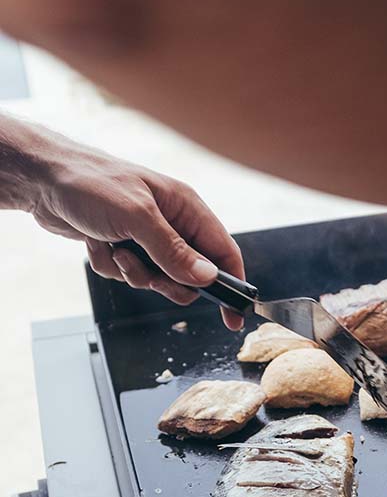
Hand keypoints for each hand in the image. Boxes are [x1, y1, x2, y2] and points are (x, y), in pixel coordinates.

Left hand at [29, 138, 244, 330]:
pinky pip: (128, 275)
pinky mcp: (123, 247)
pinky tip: (96, 243)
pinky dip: (110, 266)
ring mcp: (146, 237)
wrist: (42, 180)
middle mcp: (171, 224)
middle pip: (190, 274)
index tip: (233, 316)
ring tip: (115, 251)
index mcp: (186, 208)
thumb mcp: (137, 217)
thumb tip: (207, 278)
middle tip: (148, 274)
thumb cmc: (90, 183)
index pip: (223, 252)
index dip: (232, 284)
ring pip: (157, 279)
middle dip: (166, 280)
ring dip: (133, 273)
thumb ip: (173, 250)